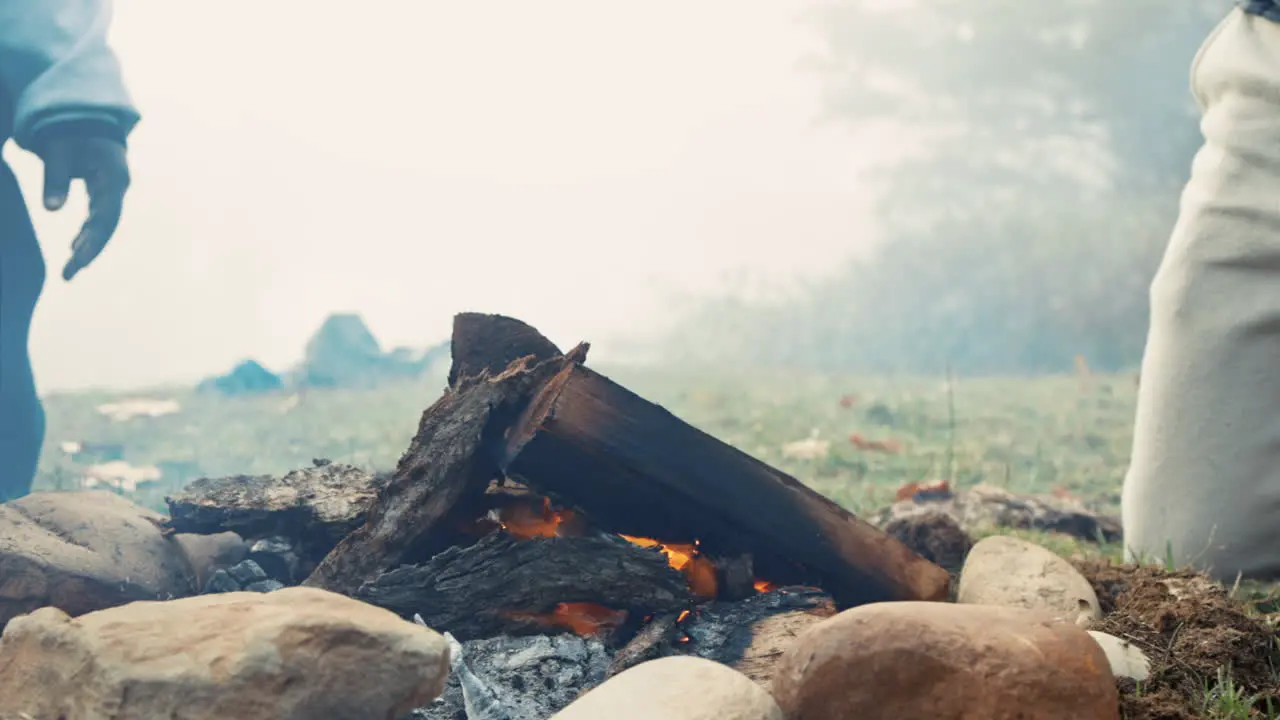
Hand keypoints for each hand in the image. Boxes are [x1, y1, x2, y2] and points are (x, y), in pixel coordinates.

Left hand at [40, 135, 130, 280]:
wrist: (84, 114)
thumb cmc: (70, 129)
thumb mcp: (58, 150)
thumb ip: (55, 178)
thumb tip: (51, 210)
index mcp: (113, 177)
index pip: (106, 217)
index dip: (92, 242)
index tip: (75, 263)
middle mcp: (119, 187)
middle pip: (108, 226)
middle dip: (89, 251)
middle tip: (67, 274)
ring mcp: (114, 189)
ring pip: (105, 224)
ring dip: (88, 245)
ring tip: (70, 267)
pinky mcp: (105, 189)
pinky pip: (100, 216)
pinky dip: (87, 233)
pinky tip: (74, 247)